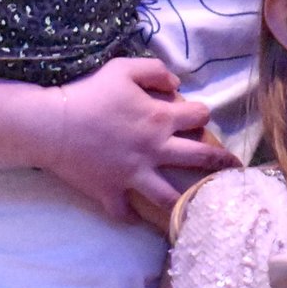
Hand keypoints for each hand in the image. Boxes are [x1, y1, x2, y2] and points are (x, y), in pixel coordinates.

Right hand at [39, 58, 225, 224]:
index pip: (199, 117)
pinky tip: (137, 217)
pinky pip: (126, 212)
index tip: (198, 117)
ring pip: (170, 196)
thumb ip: (154, 72)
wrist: (52, 125)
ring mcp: (134, 175)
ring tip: (200, 208)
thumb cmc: (89, 94)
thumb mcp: (123, 69)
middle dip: (221, 163)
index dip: (201, 114)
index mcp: (160, 119)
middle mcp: (155, 150)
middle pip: (200, 159)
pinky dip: (131, 216)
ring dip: (186, 202)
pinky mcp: (111, 192)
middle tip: (234, 169)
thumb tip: (176, 84)